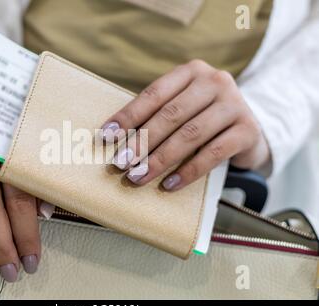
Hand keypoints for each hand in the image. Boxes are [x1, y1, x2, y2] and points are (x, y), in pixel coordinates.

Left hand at [101, 59, 269, 190]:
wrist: (248, 130)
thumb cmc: (202, 118)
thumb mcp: (182, 108)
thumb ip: (156, 116)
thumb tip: (114, 138)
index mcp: (191, 71)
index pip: (154, 94)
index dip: (128, 115)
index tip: (106, 136)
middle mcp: (214, 81)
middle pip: (171, 114)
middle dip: (142, 141)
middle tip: (120, 162)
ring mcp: (235, 103)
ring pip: (190, 134)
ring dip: (159, 159)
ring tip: (138, 177)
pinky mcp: (248, 129)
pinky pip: (212, 153)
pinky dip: (188, 171)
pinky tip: (169, 184)